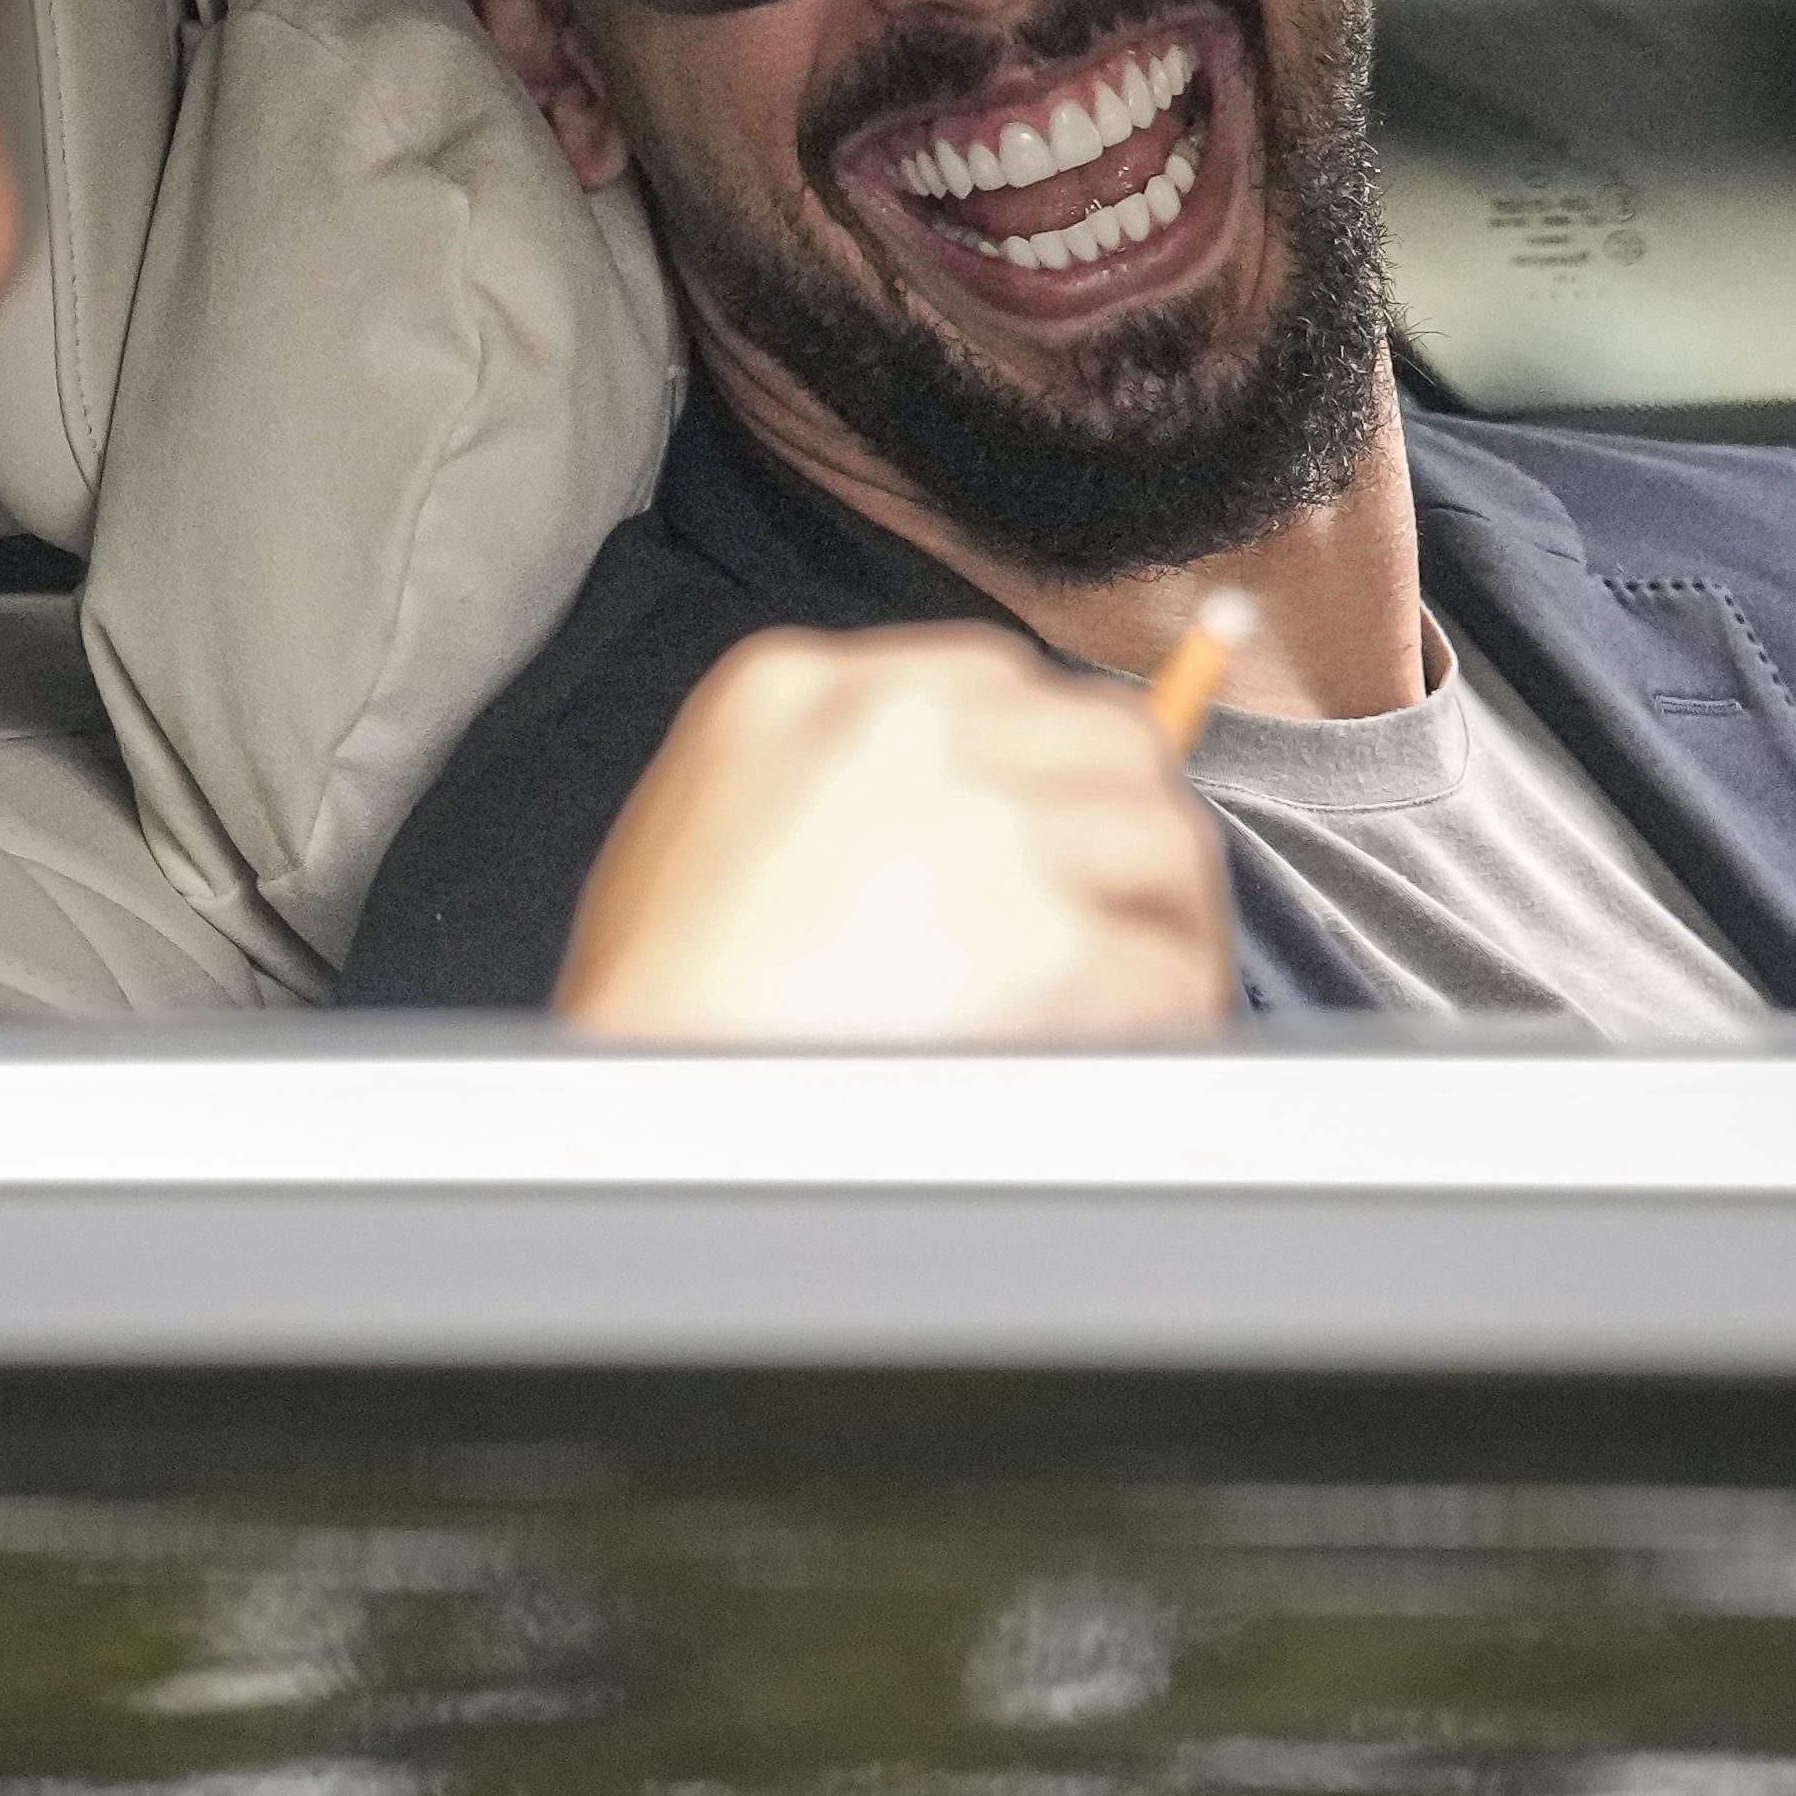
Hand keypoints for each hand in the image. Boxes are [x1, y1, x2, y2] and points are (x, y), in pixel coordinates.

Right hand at [553, 625, 1234, 1040]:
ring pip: (1159, 841)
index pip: (1003, 682)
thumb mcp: (708, 815)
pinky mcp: (1040, 932)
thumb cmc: (657, 999)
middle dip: (1125, 827)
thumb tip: (982, 800)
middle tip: (1131, 911)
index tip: (1064, 824)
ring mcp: (980, 823)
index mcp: (804, 685)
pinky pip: (1163, 961)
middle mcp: (902, 727)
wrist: (629, 1114)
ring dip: (1162, 920)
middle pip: (1106, 739)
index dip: (1049, 767)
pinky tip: (1129, 1046)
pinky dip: (1166, 1009)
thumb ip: (835, 774)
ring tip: (1138, 989)